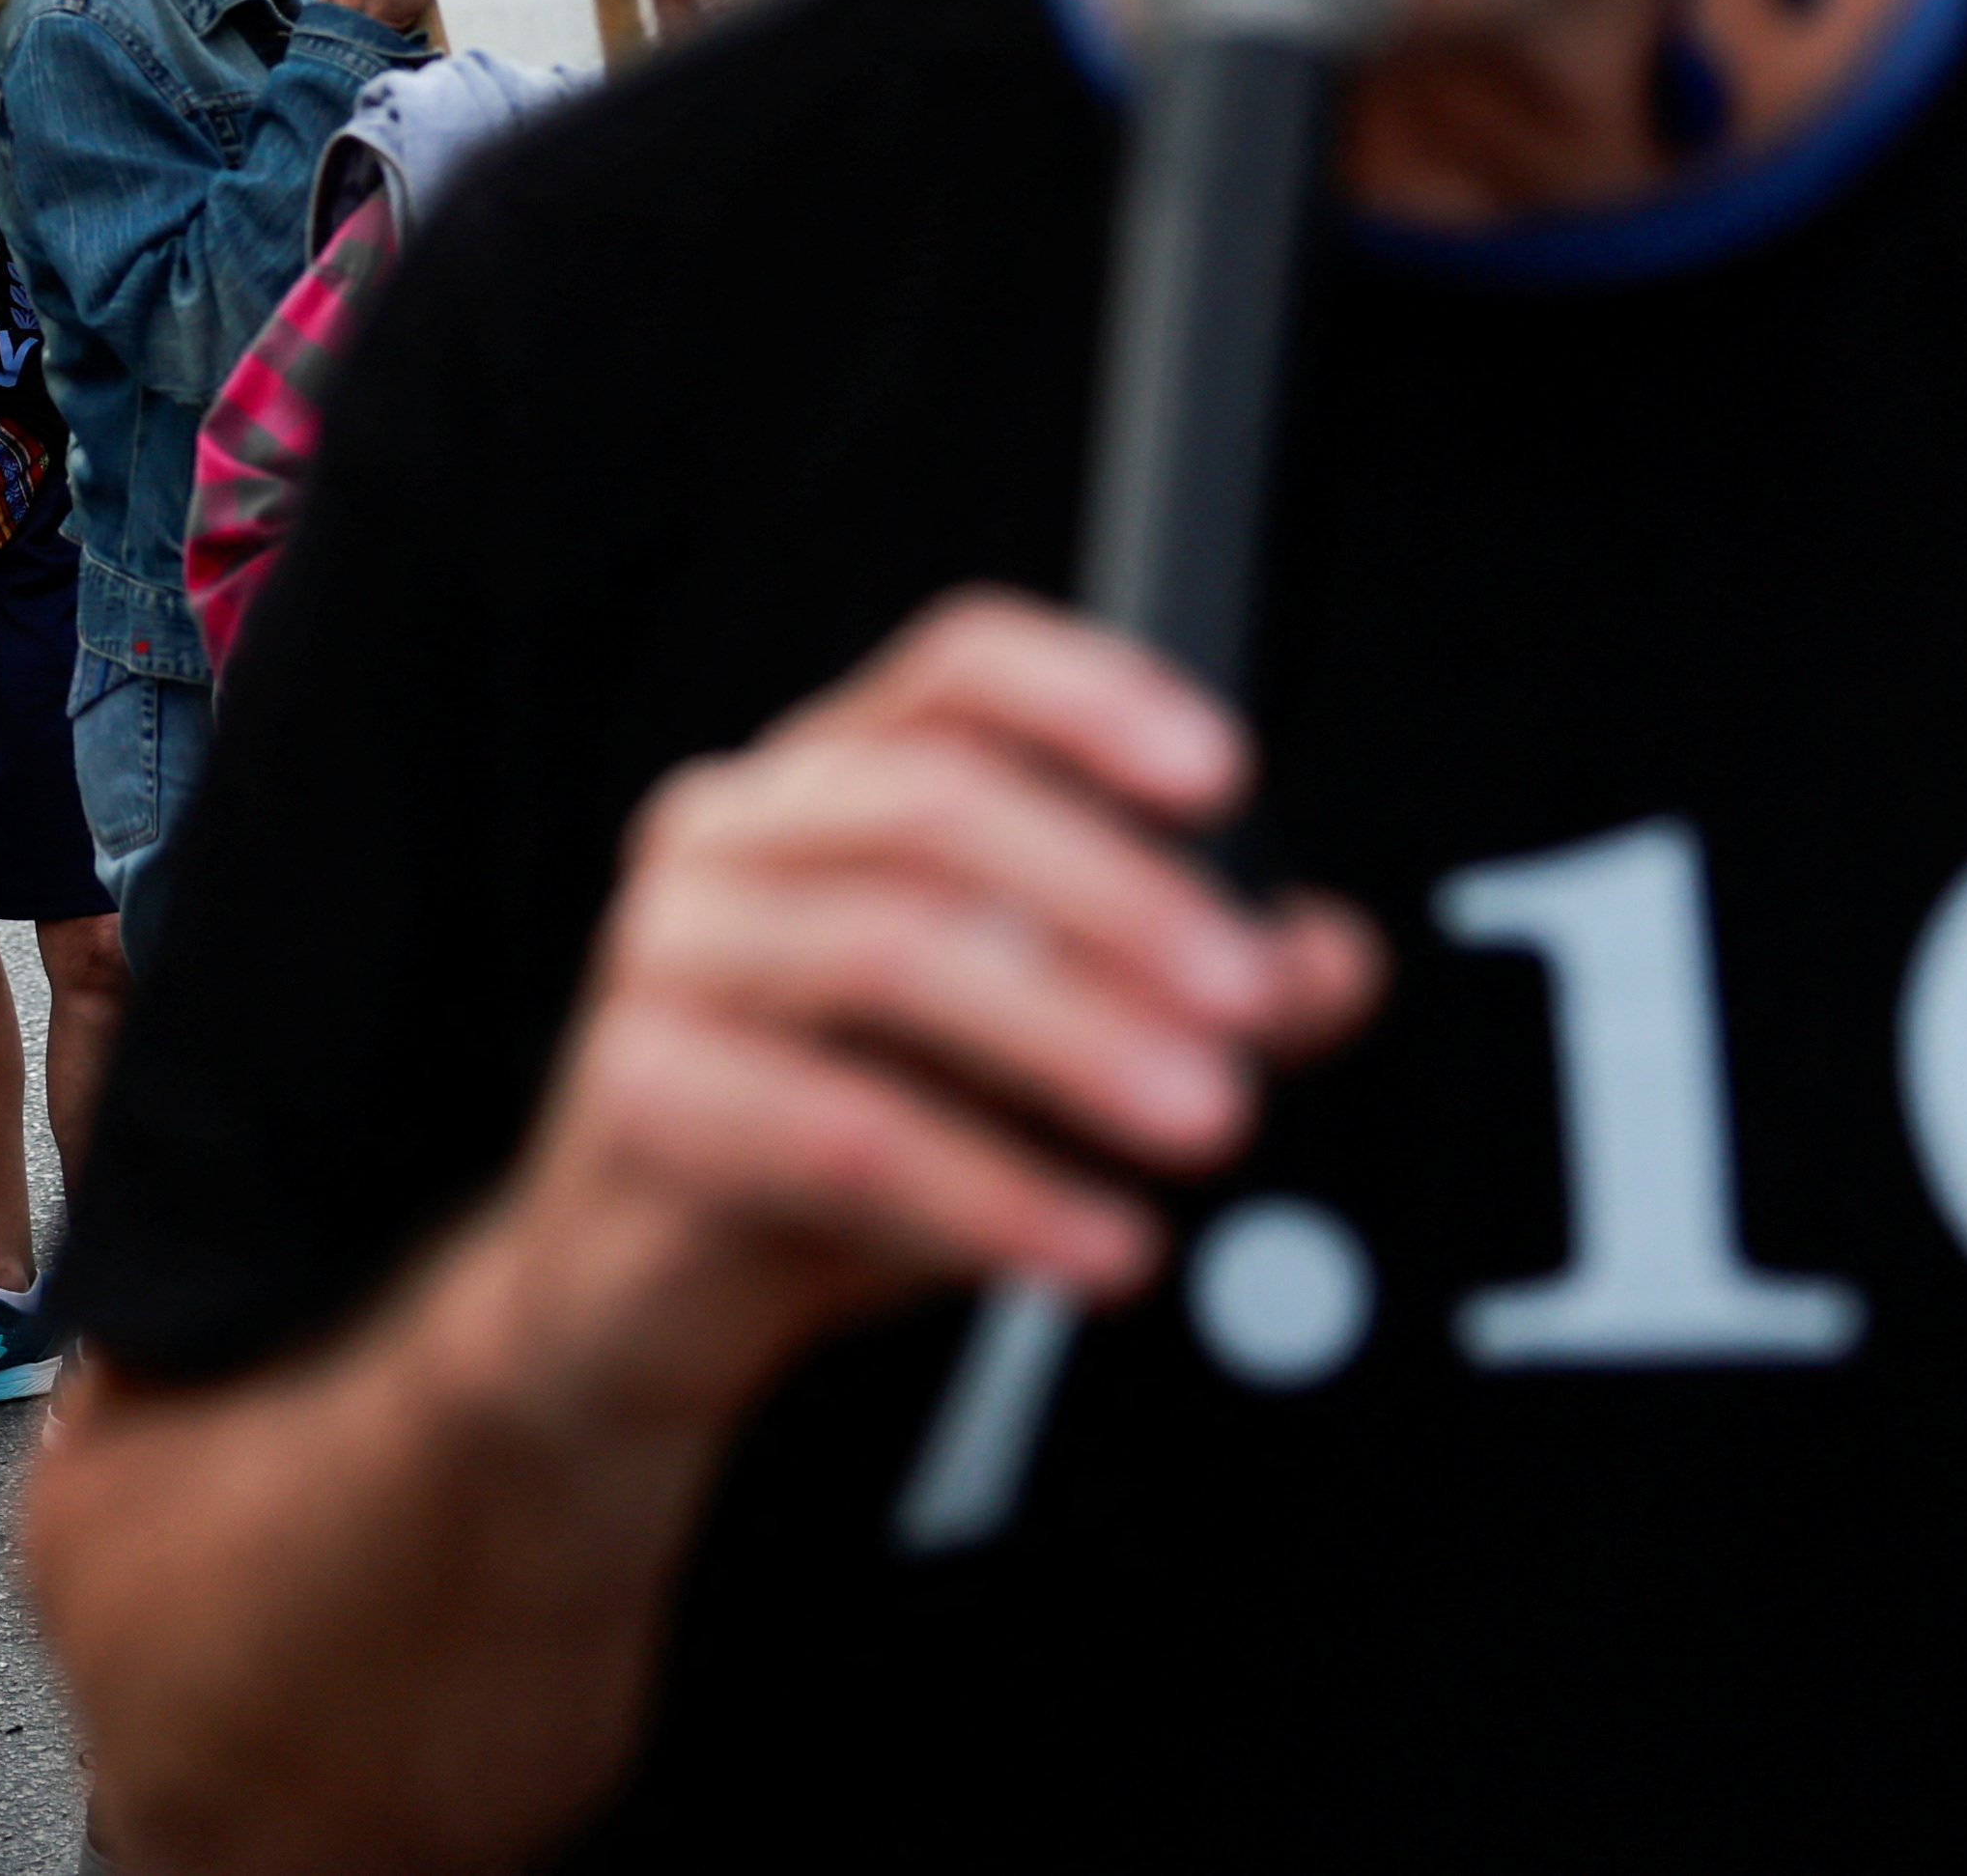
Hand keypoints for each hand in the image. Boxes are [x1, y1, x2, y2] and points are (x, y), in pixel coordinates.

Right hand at [475, 593, 1378, 1432]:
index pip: (951, 673)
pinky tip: (1093, 1240)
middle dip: (1116, 896)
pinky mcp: (647, 1097)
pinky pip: (840, 1128)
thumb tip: (1324, 959)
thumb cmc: (826, 1137)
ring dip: (1074, 1039)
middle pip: (931, 801)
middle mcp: (733, 839)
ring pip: (886, 950)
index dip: (1088, 697)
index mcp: (822, 785)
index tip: (1218, 776)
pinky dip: (994, 1193)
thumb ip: (1179, 996)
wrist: (641, 1293)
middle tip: (1244, 998)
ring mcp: (670, 960)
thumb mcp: (1029, 1057)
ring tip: (1198, 1122)